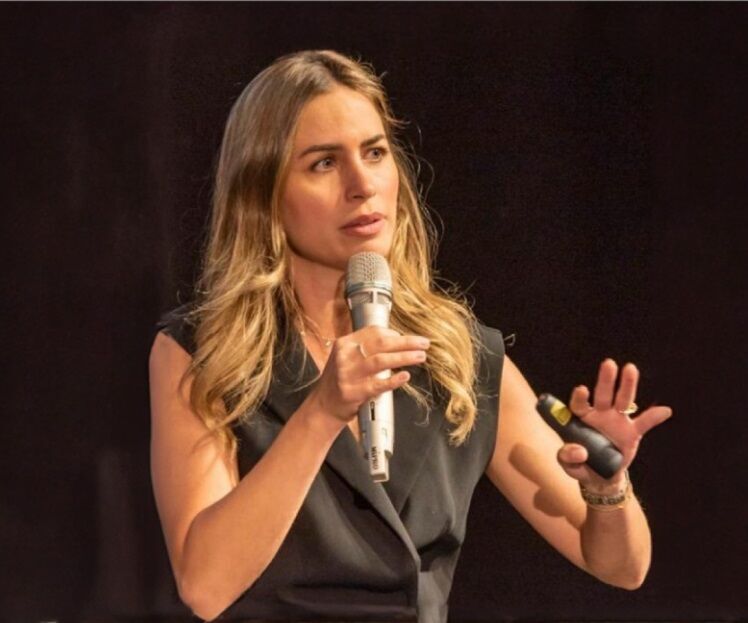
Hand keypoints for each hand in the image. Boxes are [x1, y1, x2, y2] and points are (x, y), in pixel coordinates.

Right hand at [306, 326, 429, 426]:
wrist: (323, 407)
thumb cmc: (339, 381)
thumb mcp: (346, 358)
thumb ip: (365, 348)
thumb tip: (395, 339)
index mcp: (344, 344)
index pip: (373, 332)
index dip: (394, 333)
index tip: (407, 338)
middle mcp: (345, 356)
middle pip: (381, 343)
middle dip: (406, 342)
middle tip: (424, 344)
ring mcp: (349, 374)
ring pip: (381, 361)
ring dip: (404, 357)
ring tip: (420, 357)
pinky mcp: (354, 392)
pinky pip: (378, 384)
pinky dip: (393, 380)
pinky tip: (405, 376)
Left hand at [556, 359, 671, 491]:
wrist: (601, 478)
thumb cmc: (581, 464)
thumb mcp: (569, 465)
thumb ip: (568, 458)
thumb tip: (580, 452)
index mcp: (581, 419)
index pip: (579, 404)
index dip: (580, 397)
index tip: (582, 389)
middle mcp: (600, 415)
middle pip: (602, 395)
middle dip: (605, 379)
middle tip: (608, 363)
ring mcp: (617, 422)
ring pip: (623, 401)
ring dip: (627, 385)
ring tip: (630, 369)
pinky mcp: (632, 434)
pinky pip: (644, 424)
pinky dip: (653, 417)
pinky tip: (665, 410)